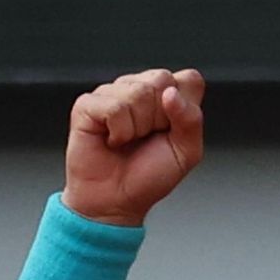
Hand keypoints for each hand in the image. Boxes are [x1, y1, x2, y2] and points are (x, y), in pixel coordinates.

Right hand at [62, 68, 205, 226]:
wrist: (116, 199)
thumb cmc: (148, 176)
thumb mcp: (186, 153)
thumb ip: (191, 120)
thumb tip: (171, 93)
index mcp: (167, 97)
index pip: (189, 79)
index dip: (186, 106)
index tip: (173, 131)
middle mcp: (139, 89)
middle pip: (163, 80)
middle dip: (161, 118)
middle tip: (148, 138)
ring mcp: (112, 93)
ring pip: (139, 92)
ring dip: (138, 127)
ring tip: (129, 141)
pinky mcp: (88, 104)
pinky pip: (114, 107)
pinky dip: (119, 131)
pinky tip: (112, 140)